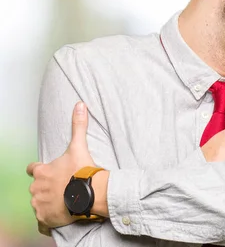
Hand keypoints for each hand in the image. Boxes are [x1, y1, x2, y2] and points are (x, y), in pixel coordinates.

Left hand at [27, 101, 96, 231]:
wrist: (89, 194)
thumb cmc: (83, 171)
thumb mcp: (79, 147)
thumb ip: (78, 125)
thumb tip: (79, 104)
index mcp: (42, 172)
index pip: (33, 169)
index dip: (40, 170)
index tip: (51, 173)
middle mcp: (36, 188)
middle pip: (37, 188)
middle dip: (47, 188)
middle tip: (64, 187)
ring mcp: (39, 204)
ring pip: (39, 203)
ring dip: (49, 202)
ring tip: (66, 201)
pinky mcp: (45, 218)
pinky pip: (43, 221)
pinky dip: (50, 218)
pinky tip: (61, 215)